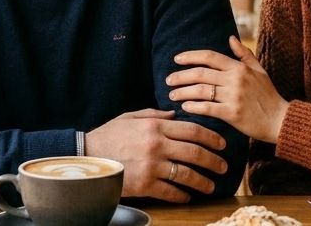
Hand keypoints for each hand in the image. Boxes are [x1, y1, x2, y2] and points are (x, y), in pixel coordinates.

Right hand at [85, 108, 228, 201]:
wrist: (86, 157)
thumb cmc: (108, 136)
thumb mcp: (130, 118)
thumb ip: (154, 114)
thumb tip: (175, 114)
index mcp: (155, 126)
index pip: (193, 130)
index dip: (212, 137)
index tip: (223, 144)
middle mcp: (156, 145)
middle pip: (195, 152)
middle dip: (213, 160)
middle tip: (224, 166)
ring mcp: (151, 166)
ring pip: (186, 174)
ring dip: (203, 181)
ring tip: (211, 185)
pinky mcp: (145, 184)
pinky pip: (170, 191)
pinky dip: (182, 195)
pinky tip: (188, 196)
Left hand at [167, 36, 289, 143]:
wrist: (280, 120)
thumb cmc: (269, 95)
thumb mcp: (259, 70)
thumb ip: (244, 54)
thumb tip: (230, 38)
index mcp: (239, 67)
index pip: (209, 57)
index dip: (190, 56)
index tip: (176, 59)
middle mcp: (235, 79)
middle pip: (200, 73)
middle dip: (181, 76)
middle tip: (168, 80)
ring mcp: (233, 96)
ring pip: (201, 90)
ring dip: (183, 92)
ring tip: (172, 95)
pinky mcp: (232, 113)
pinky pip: (207, 108)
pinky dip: (193, 107)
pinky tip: (185, 107)